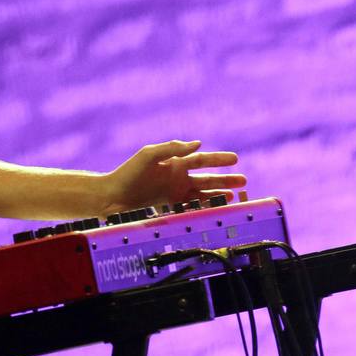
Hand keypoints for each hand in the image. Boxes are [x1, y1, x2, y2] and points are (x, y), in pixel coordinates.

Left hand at [103, 140, 245, 211]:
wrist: (111, 197)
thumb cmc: (128, 173)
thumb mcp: (149, 155)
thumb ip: (172, 148)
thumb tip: (197, 143)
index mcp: (174, 163)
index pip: (201, 160)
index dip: (218, 160)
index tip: (235, 159)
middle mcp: (177, 178)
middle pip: (207, 178)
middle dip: (225, 179)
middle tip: (244, 181)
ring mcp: (174, 195)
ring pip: (203, 195)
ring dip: (219, 195)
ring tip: (235, 197)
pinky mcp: (170, 209)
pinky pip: (192, 209)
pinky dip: (205, 210)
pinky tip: (215, 211)